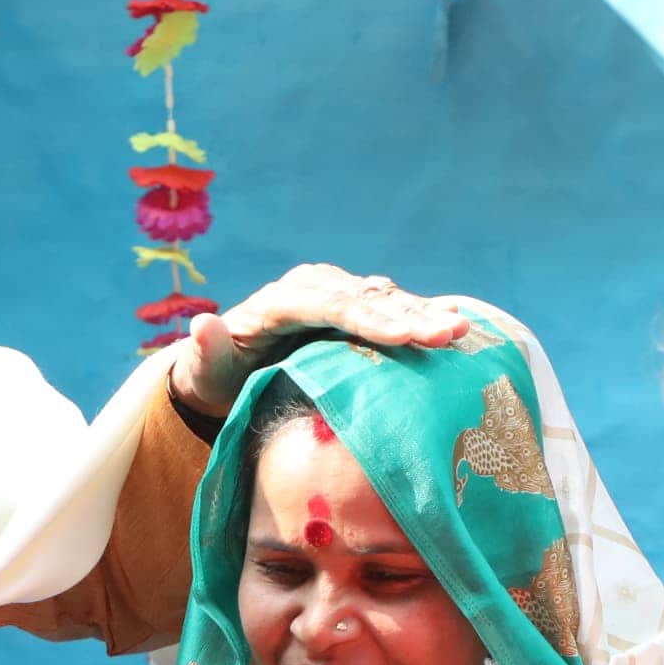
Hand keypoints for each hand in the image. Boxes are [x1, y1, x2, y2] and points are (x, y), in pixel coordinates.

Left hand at [170, 264, 473, 421]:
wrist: (227, 369)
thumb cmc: (216, 375)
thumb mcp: (205, 369)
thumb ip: (206, 350)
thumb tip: (201, 324)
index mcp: (282, 300)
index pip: (331, 306)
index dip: (369, 319)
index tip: (404, 336)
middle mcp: (315, 289)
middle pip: (367, 300)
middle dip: (410, 317)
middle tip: (451, 332)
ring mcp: (338, 295)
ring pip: (386, 301)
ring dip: (424, 315)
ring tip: (462, 329)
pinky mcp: (354, 309)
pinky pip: (392, 310)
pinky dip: (422, 317)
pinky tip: (458, 324)